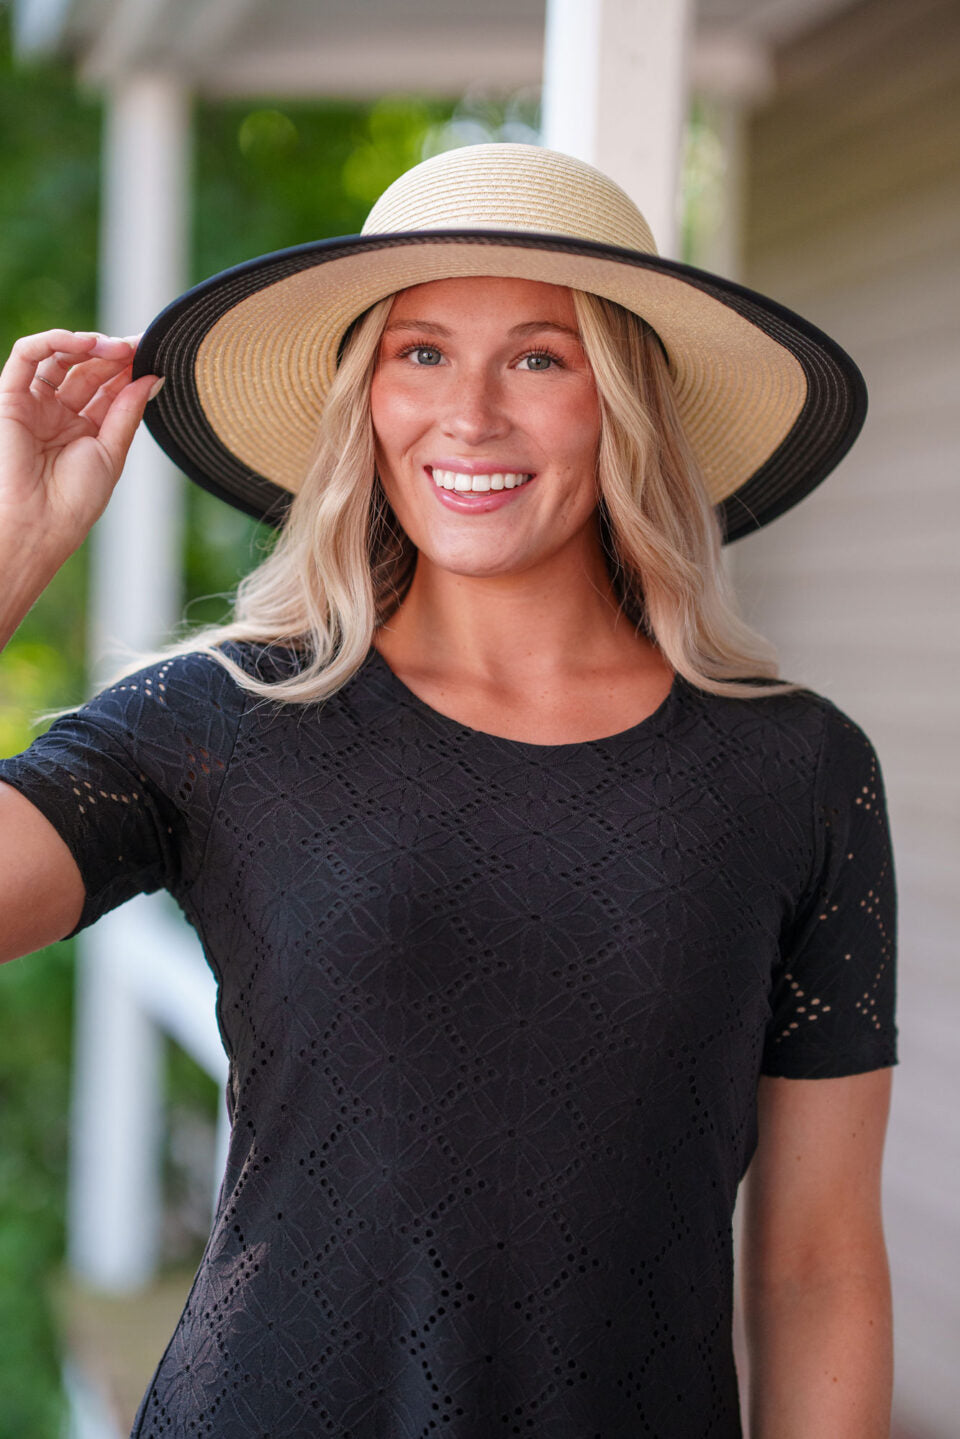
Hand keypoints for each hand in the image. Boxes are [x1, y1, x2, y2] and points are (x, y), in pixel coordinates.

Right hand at [0, 329, 160, 561]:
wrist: (40, 522)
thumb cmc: (75, 499)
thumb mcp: (112, 452)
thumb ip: (128, 412)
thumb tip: (153, 378)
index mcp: (86, 430)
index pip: (108, 388)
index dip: (129, 368)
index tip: (153, 353)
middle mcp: (60, 414)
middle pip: (88, 370)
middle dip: (114, 354)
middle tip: (137, 345)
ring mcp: (36, 405)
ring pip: (60, 358)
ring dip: (89, 345)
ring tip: (117, 347)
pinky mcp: (10, 398)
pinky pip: (26, 356)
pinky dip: (53, 341)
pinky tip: (84, 342)